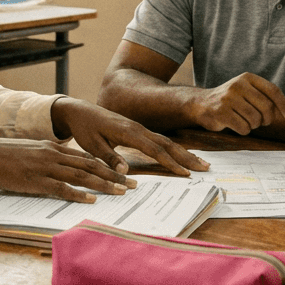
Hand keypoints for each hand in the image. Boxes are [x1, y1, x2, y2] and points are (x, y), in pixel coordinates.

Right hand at [0, 137, 131, 203]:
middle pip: (91, 165)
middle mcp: (53, 155)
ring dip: (103, 184)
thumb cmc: (2, 155)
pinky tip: (91, 199)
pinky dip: (78, 194)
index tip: (124, 174)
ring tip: (120, 192)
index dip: (108, 166)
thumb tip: (62, 165)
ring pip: (81, 176)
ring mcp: (44, 167)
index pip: (87, 157)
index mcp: (53, 147)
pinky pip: (61, 188)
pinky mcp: (34, 180)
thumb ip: (47, 157)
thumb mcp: (30, 151)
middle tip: (133, 185)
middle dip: (114, 176)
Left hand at [52, 97, 207, 175]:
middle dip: (186, 156)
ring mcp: (139, 129)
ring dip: (184, 153)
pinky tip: (182, 156)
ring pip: (166, 141)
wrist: (80, 111)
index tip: (184, 173)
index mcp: (128, 132)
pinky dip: (173, 149)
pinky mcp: (138, 131)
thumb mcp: (92, 145)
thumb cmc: (85, 128)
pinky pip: (160, 140)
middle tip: (204, 168)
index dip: (170, 162)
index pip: (154, 149)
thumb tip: (125, 172)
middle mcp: (138, 129)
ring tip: (200, 163)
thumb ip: (109, 158)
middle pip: (167, 144)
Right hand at [185, 73, 284, 134]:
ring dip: (253, 126)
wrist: (200, 104)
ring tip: (245, 121)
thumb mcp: (249, 94)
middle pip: (266, 108)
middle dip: (266, 119)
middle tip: (260, 121)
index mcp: (247, 78)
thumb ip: (270, 100)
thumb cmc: (231, 101)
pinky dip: (243, 131)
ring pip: (255, 120)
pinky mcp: (221, 112)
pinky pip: (243, 128)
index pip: (273, 90)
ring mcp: (228, 98)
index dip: (284, 104)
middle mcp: (238, 85)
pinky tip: (236, 125)